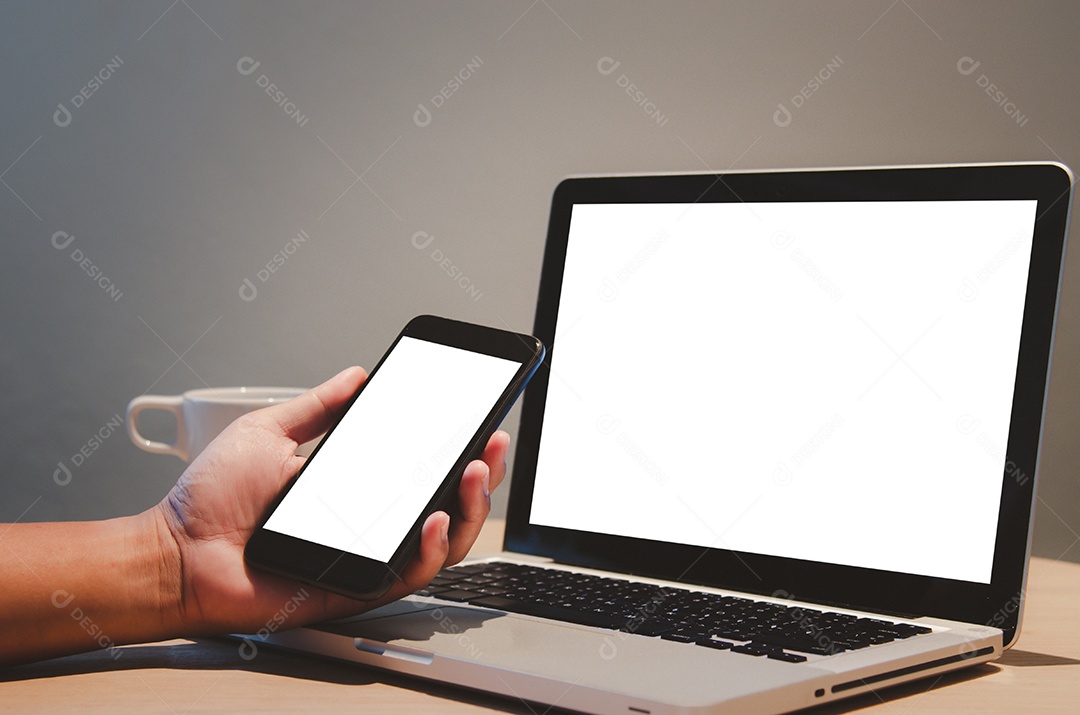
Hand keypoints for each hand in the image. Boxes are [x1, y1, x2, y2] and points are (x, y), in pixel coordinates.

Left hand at [154, 366, 508, 634]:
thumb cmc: (212, 501)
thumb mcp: (269, 432)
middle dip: (483, 472)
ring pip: (444, 541)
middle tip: (490, 441)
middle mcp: (371, 522)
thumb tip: (355, 376)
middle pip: (449, 503)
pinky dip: (432, 547)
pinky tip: (435, 518)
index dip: (459, 447)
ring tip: (473, 471)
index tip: (479, 418)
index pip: (423, 468)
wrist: (176, 550)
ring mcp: (368, 555)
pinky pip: (411, 574)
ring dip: (470, 507)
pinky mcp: (358, 587)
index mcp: (357, 486)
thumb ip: (317, 406)